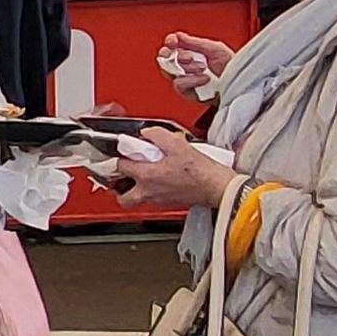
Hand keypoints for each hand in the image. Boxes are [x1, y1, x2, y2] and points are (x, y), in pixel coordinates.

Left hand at [108, 129, 237, 210]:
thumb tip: (147, 133)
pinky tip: (159, 178)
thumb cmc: (201, 171)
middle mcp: (149, 192)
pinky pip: (151, 199)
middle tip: (123, 174)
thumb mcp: (178, 144)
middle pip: (122, 196)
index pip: (120, 167)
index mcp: (148, 176)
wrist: (218, 188)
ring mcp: (158, 200)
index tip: (123, 152)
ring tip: (140, 176)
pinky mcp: (168, 203)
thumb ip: (158, 135)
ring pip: (136, 200)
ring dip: (134, 190)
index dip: (119, 157)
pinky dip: (150, 191)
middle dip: (118, 186)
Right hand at [159, 33, 232, 86]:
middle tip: (188, 56)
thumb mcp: (215, 49)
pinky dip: (192, 80)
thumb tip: (179, 36)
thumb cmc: (230, 67)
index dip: (170, 42)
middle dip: (174, 55)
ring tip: (203, 68)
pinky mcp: (187, 92)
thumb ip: (195, 42)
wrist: (239, 84)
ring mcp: (184, 79)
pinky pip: (179, 84)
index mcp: (190, 52)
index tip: (173, 41)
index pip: (172, 45)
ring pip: (171, 71)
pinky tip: (204, 78)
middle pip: (165, 58)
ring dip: (188, 67)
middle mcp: (184, 65)